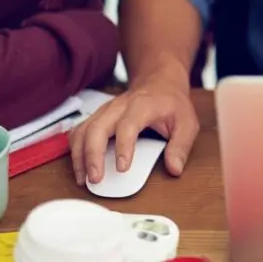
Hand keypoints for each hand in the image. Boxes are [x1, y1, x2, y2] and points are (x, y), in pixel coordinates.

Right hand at [69, 72, 198, 185]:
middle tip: (95, 179)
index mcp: (142, 106)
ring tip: (82, 179)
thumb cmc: (172, 104)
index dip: (123, 147)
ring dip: (79, 155)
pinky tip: (79, 166)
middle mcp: (119, 106)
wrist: (160, 82)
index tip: (122, 169)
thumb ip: (181, 145)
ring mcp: (105, 110)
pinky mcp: (97, 116)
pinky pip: (79, 131)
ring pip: (83, 130)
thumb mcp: (187, 122)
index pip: (128, 126)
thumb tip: (174, 168)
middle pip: (97, 128)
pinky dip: (75, 149)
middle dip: (92, 155)